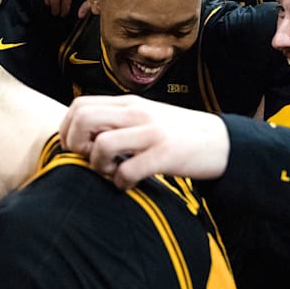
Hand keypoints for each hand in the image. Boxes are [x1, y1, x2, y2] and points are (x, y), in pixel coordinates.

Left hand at [60, 95, 230, 188]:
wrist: (221, 142)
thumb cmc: (178, 133)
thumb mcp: (145, 118)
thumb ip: (118, 121)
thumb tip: (84, 136)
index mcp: (129, 103)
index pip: (80, 105)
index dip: (68, 129)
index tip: (76, 148)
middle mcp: (137, 113)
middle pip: (83, 120)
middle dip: (76, 145)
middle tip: (89, 160)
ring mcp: (151, 132)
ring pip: (102, 144)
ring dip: (98, 166)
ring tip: (111, 174)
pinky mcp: (165, 154)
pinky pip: (128, 170)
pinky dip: (121, 183)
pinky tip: (129, 185)